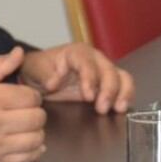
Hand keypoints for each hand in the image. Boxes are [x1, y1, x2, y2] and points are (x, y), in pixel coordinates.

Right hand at [0, 47, 46, 161]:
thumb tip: (19, 51)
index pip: (32, 97)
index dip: (30, 95)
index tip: (20, 97)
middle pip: (38, 118)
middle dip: (35, 112)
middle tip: (22, 112)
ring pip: (37, 139)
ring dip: (35, 131)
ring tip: (23, 127)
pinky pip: (27, 157)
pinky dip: (33, 150)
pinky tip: (24, 141)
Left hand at [19, 42, 134, 113]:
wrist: (40, 75)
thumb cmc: (38, 68)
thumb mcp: (35, 70)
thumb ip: (44, 75)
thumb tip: (54, 83)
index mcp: (76, 52)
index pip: (87, 64)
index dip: (90, 79)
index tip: (88, 96)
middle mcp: (94, 58)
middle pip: (109, 70)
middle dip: (108, 90)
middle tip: (102, 108)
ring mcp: (103, 70)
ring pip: (122, 76)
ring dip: (123, 93)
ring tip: (118, 109)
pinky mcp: (107, 83)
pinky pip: (123, 86)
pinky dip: (125, 96)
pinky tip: (121, 108)